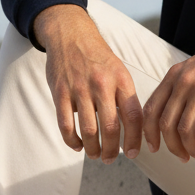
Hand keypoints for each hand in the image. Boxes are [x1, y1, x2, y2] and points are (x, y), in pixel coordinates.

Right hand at [34, 5, 142, 162]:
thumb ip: (125, 98)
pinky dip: (72, 140)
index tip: (132, 153)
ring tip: (95, 155)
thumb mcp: (119, 71)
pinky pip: (66, 124)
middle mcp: (102, 84)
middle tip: (110, 159)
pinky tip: (77, 146)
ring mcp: (79, 88)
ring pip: (88, 130)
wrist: (70, 34)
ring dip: (92, 149)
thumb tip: (134, 131)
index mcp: (121, 80)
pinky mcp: (60, 92)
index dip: (134, 139)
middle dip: (111, 150)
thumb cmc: (98, 58)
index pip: (133, 116)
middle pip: (110, 128)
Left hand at [142, 12, 194, 162]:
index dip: (149, 132)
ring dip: (191, 149)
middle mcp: (183, 81)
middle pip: (165, 124)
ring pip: (185, 130)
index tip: (155, 148)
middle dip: (171, 146)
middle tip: (182, 157)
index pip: (151, 108)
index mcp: (174, 75)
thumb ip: (183, 86)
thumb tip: (176, 112)